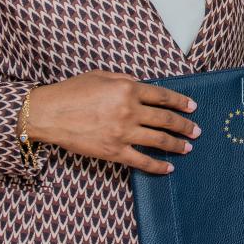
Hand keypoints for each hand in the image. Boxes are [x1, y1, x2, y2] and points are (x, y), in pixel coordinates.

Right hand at [27, 70, 198, 172]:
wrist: (48, 114)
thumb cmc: (72, 91)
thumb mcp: (101, 76)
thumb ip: (125, 80)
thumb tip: (143, 86)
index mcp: (128, 89)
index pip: (163, 96)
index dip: (181, 102)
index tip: (192, 107)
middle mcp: (130, 110)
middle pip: (166, 119)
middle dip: (185, 125)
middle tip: (196, 130)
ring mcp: (123, 132)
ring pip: (159, 140)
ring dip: (177, 145)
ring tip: (188, 147)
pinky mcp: (113, 151)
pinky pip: (142, 161)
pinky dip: (158, 165)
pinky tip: (168, 167)